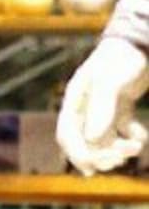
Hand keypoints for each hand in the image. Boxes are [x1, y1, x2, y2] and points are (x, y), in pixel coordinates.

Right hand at [56, 38, 148, 175]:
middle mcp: (86, 107)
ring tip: (136, 147)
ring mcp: (104, 109)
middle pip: (85, 142)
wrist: (142, 41)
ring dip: (119, 149)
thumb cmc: (123, 57)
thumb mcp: (111, 82)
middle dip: (102, 154)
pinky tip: (140, 135)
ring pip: (105, 140)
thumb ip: (101, 110)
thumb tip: (94, 140)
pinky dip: (131, 138)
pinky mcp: (121, 108)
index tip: (92, 167)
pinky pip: (122, 132)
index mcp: (75, 101)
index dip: (76, 154)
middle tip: (122, 158)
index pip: (66, 135)